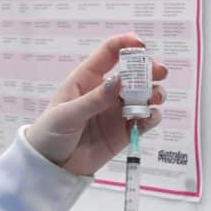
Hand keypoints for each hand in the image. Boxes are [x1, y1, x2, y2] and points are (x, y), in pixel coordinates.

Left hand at [26, 34, 166, 175]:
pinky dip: (152, 116)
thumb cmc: (50, 133)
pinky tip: (151, 116)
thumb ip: (94, 99)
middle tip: (160, 73)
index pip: (109, 53)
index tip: (142, 46)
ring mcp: (116, 111)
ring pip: (144, 95)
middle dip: (149, 69)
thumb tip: (119, 80)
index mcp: (87, 79)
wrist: (50, 166)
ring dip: (154, 93)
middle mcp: (105, 91)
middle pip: (133, 73)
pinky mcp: (124, 131)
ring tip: (155, 99)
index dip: (126, 44)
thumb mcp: (67, 114)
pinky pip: (144, 120)